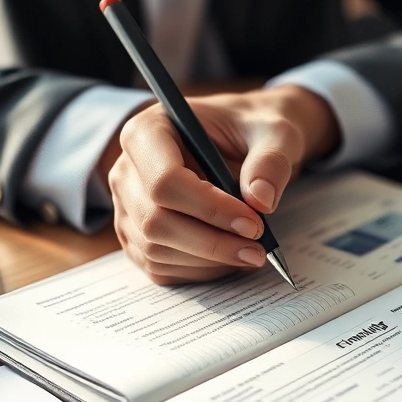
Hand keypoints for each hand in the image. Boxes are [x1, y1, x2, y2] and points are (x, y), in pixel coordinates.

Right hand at [104, 85, 338, 284]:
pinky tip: (230, 258)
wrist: (246, 143)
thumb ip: (271, 160)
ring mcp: (128, 207)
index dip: (209, 209)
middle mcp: (127, 171)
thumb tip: (261, 200)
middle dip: (211, 243)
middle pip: (155, 222)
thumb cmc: (252, 131)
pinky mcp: (137, 238)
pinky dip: (200, 271)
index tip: (253, 223)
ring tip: (251, 253)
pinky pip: (161, 267)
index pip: (165, 181)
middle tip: (258, 249)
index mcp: (148, 131)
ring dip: (208, 261)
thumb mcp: (275, 132)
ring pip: (157, 250)